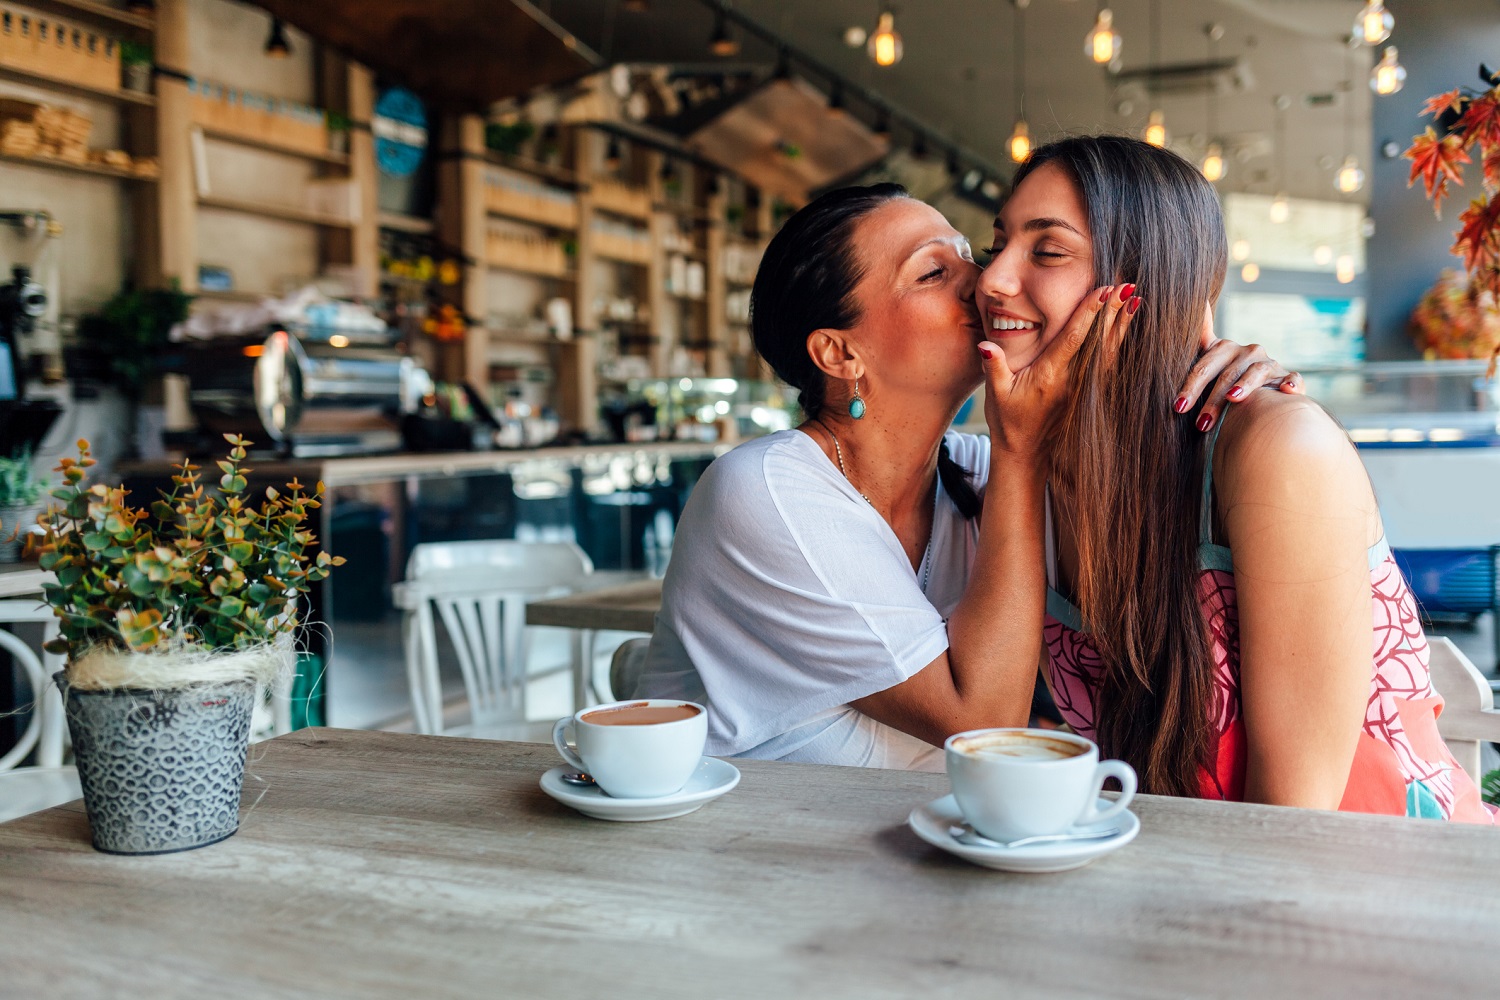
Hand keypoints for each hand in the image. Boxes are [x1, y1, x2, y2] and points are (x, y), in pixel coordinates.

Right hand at [979, 284, 1138, 455]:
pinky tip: (1125, 326)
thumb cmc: (1008, 422)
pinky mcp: (1086, 391)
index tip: (1102, 290)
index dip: (1089, 313)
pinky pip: (1107, 362)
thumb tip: (986, 346)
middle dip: (1113, 311)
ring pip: (1107, 350)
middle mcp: (1071, 379)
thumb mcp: (996, 394)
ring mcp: (1082, 386)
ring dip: (1120, 323)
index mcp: (1049, 375)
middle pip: (1097, 340)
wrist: (1026, 454)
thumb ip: (994, 367)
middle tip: (1127, 285)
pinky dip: (1118, 341)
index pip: (1072, 338)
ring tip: (1134, 298)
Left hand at [1177, 305, 1302, 431]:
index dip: (1191, 385)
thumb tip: (1196, 303)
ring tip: (1233, 400)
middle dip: (1212, 399)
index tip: (1178, 407)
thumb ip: (1199, 339)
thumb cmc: (1225, 380)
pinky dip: (1291, 383)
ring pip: (1255, 374)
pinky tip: (1286, 390)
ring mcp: (1269, 365)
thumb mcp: (1208, 363)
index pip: (1204, 366)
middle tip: (1201, 423)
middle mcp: (1247, 353)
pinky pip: (1292, 379)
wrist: (1261, 391)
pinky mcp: (1287, 378)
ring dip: (1244, 387)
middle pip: (1227, 373)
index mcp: (1224, 349)